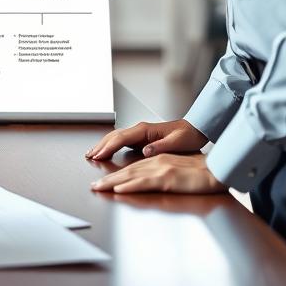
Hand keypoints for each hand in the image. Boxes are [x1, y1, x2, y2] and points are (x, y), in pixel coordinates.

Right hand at [86, 118, 207, 159]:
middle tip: (89, 156)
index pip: (121, 138)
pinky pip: (121, 141)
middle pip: (114, 136)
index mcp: (145, 130)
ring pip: (115, 137)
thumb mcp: (177, 142)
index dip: (108, 147)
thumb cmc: (188, 135)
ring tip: (92, 154)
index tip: (98, 155)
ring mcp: (139, 133)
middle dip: (100, 146)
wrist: (196, 128)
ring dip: (103, 145)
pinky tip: (106, 151)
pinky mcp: (141, 138)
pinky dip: (110, 145)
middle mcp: (140, 130)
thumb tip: (145, 151)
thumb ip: (161, 147)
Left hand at [90, 153, 225, 194]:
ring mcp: (162, 170)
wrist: (220, 170)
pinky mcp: (168, 179)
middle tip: (93, 185)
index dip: (116, 174)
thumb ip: (163, 173)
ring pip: (131, 176)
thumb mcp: (179, 170)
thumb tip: (151, 181)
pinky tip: (119, 190)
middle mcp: (157, 162)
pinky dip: (129, 186)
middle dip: (108, 178)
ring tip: (98, 187)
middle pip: (127, 171)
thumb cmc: (204, 173)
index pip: (133, 167)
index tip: (103, 181)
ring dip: (112, 182)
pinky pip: (144, 183)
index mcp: (159, 160)